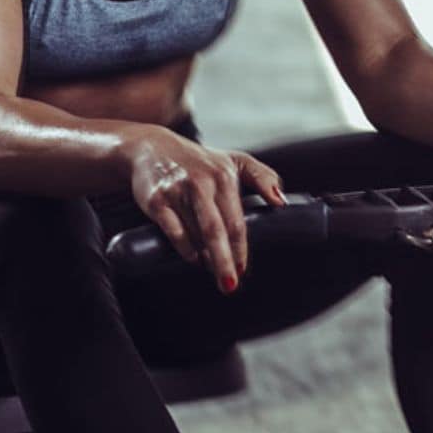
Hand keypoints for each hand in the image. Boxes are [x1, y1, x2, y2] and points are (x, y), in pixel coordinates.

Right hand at [121, 126, 284, 292]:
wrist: (151, 148)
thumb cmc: (199, 160)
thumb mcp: (235, 160)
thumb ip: (263, 178)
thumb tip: (281, 202)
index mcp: (223, 176)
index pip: (236, 221)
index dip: (240, 249)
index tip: (242, 269)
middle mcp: (201, 184)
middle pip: (215, 231)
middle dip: (224, 260)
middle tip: (230, 285)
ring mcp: (177, 192)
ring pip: (195, 234)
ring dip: (205, 257)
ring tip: (212, 270)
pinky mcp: (156, 201)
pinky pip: (173, 232)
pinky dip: (185, 250)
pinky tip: (194, 258)